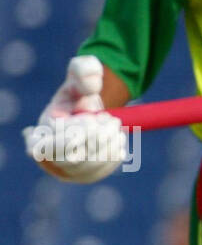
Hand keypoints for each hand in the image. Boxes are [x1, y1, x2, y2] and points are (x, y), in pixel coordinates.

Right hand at [23, 55, 126, 182]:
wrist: (91, 111)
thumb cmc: (82, 91)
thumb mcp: (82, 73)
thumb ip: (85, 70)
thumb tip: (92, 87)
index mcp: (42, 131)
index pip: (46, 147)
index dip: (70, 136)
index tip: (92, 120)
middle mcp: (51, 154)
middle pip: (71, 159)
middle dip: (95, 138)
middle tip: (111, 119)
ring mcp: (70, 168)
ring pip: (89, 166)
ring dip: (108, 144)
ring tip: (115, 125)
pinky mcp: (88, 174)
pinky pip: (103, 170)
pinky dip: (115, 153)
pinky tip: (118, 137)